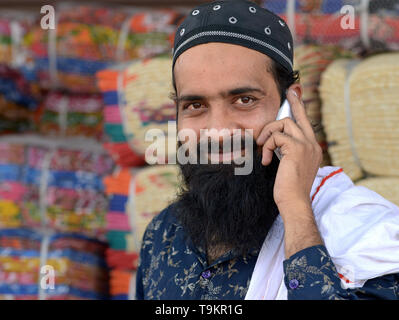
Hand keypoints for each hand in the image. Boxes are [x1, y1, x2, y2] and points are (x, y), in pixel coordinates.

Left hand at [256, 89, 322, 212]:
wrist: (294, 201)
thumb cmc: (288, 188)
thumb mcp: (289, 165)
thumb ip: (287, 150)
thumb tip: (277, 139)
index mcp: (311, 148)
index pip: (305, 124)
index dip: (300, 108)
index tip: (295, 94)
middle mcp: (312, 144)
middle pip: (299, 116)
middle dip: (293, 102)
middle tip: (289, 91)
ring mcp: (306, 145)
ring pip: (284, 123)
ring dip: (268, 134)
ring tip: (262, 148)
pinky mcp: (297, 148)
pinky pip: (276, 137)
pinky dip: (267, 146)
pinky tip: (265, 160)